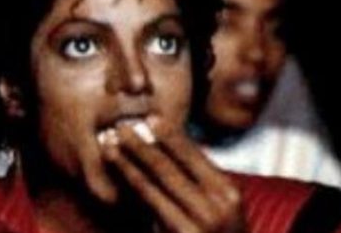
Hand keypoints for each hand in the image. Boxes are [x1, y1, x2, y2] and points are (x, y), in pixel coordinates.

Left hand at [100, 118, 245, 232]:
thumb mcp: (219, 212)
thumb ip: (199, 186)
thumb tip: (170, 152)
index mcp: (228, 193)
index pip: (193, 155)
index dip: (169, 135)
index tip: (149, 118)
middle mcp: (216, 205)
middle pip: (172, 164)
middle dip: (143, 142)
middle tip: (122, 124)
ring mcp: (199, 222)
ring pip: (156, 180)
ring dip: (131, 157)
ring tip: (112, 141)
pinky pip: (150, 201)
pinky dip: (131, 180)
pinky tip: (118, 168)